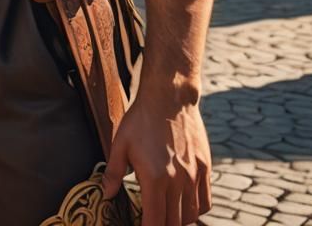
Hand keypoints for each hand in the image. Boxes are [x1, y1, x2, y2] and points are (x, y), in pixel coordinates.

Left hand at [102, 89, 210, 225]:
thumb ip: (112, 172)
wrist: (169, 97)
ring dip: (179, 221)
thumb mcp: (119, 143)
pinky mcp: (205, 168)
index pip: (155, 221)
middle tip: (151, 220)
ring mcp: (194, 176)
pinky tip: (183, 205)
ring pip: (191, 215)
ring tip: (166, 215)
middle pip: (174, 223)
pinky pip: (205, 202)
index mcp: (154, 178)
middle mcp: (178, 181)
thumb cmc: (141, 119)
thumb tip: (106, 194)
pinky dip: (195, 210)